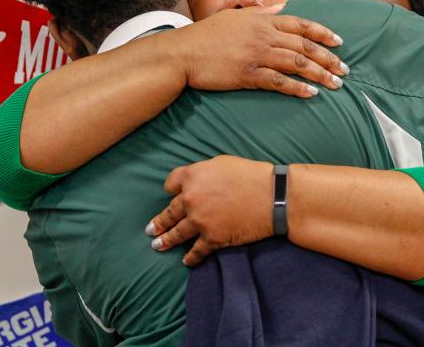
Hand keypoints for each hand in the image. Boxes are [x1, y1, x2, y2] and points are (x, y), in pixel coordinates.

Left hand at [146, 155, 274, 265]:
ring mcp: (200, 220)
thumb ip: (202, 172)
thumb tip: (195, 181)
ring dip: (165, 240)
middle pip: (169, 212)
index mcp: (192, 176)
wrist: (272, 196)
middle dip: (159, 222)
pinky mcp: (212, 238)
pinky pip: (196, 250)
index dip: (171, 190)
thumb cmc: (251, 175)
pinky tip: (186, 260)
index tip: (171, 195)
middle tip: (151, 229)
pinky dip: (190, 257)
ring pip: (176, 233)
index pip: (170, 184)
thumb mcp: (221, 163)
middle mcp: (191, 198)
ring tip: (157, 245)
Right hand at [174, 6, 348, 97]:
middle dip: (328, 58)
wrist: (182, 53)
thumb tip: (282, 7)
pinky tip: (310, 94)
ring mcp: (256, 55)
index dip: (323, 33)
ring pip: (296, 63)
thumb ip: (261, 12)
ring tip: (335, 84)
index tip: (340, 42)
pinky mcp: (247, 75)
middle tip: (344, 70)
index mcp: (262, 20)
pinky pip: (278, 82)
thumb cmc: (206, 36)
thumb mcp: (235, 16)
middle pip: (304, 46)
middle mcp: (263, 35)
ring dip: (319, 74)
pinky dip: (297, 88)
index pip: (301, 24)